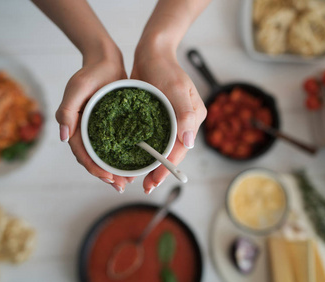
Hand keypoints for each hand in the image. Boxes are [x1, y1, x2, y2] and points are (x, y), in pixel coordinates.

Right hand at [55, 48, 132, 192]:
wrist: (105, 60)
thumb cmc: (90, 73)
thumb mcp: (77, 89)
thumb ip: (67, 112)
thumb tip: (62, 137)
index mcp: (74, 126)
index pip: (83, 154)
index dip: (94, 168)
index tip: (108, 177)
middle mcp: (86, 131)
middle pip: (94, 159)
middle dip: (106, 175)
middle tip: (121, 186)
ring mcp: (98, 129)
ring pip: (106, 155)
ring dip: (115, 169)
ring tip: (129, 180)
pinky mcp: (111, 125)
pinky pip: (116, 144)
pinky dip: (123, 155)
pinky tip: (134, 162)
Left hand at [131, 45, 206, 193]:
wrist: (151, 52)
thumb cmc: (166, 68)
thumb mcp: (176, 89)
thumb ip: (184, 115)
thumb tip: (189, 143)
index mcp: (193, 119)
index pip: (180, 149)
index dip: (167, 166)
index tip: (154, 180)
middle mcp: (182, 124)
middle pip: (171, 152)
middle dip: (159, 170)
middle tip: (145, 186)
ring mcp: (169, 122)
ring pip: (160, 148)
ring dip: (150, 163)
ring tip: (135, 178)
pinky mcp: (156, 119)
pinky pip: (151, 139)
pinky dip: (143, 150)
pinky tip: (131, 158)